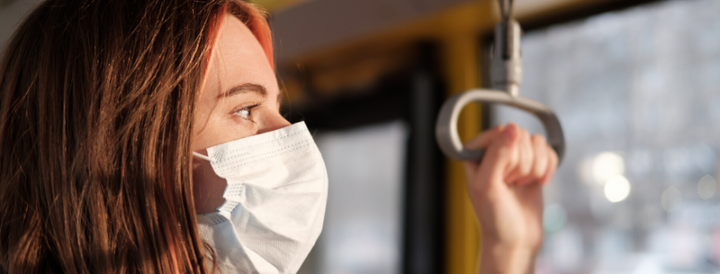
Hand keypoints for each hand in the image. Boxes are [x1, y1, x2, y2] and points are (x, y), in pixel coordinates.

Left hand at [463, 123, 557, 273]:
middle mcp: (495, 150)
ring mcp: (515, 157)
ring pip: (537, 142)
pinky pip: (549, 151)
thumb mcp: (488, 186)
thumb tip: (512, 127)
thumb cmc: (494, 217)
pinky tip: (537, 183)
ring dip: (535, 167)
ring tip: (520, 185)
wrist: (515, 241)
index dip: (507, 155)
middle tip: (510, 184)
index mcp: (475, 151)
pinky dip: (548, 168)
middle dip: (522, 164)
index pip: (501, 132)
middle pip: (521, 135)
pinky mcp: (534, 164)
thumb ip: (497, 154)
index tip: (501, 177)